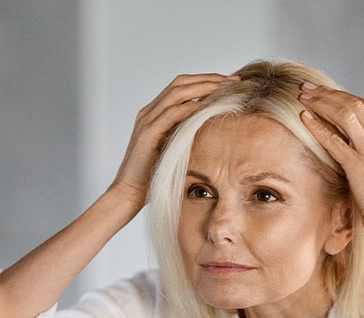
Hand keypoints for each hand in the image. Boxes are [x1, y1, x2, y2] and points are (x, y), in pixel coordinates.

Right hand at [111, 73, 238, 209]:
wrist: (130, 192)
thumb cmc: (153, 175)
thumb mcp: (173, 148)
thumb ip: (185, 134)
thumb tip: (211, 126)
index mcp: (153, 113)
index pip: (180, 86)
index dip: (205, 80)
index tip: (229, 82)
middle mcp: (148, 112)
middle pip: (180, 83)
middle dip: (209, 79)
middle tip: (233, 80)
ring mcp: (147, 121)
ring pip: (177, 93)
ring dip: (204, 88)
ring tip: (225, 89)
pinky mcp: (148, 133)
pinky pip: (173, 113)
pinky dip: (192, 107)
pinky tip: (209, 107)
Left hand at [298, 83, 363, 244]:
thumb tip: (350, 146)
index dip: (344, 96)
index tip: (324, 92)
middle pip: (356, 105)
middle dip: (329, 94)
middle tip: (307, 87)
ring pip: (346, 116)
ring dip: (321, 103)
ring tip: (302, 97)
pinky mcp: (361, 168)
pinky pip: (335, 141)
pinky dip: (318, 127)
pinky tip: (303, 119)